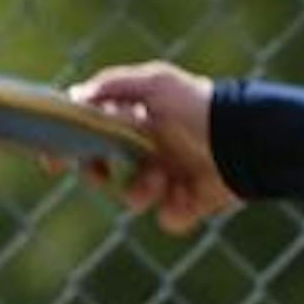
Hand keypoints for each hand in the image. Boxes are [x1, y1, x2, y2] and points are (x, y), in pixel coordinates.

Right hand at [67, 60, 240, 234]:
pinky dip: (177, 211)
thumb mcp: (158, 84)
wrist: (249, 141)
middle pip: (104, 172)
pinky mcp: (192, 204)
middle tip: (98, 175)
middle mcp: (151, 150)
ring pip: (134, 197)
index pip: (93, 135)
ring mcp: (171, 179)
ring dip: (140, 190)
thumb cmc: (203, 107)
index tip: (54, 161)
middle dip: (97, 174)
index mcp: (139, 122)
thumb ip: (114, 86)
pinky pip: (170, 219)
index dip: (70, 148)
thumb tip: (74, 98)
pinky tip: (190, 195)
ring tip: (162, 178)